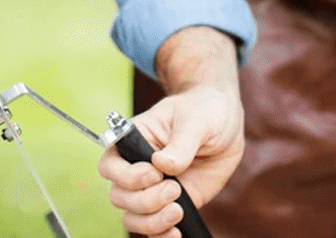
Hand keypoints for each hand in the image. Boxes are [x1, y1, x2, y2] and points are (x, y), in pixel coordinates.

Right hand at [98, 83, 243, 236]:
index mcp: (134, 139)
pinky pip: (155, 228)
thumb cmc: (204, 109)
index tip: (155, 173)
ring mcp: (154, 188)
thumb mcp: (195, 120)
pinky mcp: (172, 204)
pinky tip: (177, 232)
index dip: (127, 176)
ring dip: (152, 222)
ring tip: (178, 210)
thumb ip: (181, 143)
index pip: (110, 164)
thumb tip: (163, 165)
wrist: (225, 122)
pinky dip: (161, 236)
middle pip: (120, 196)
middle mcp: (138, 166)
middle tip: (175, 189)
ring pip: (133, 217)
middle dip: (145, 200)